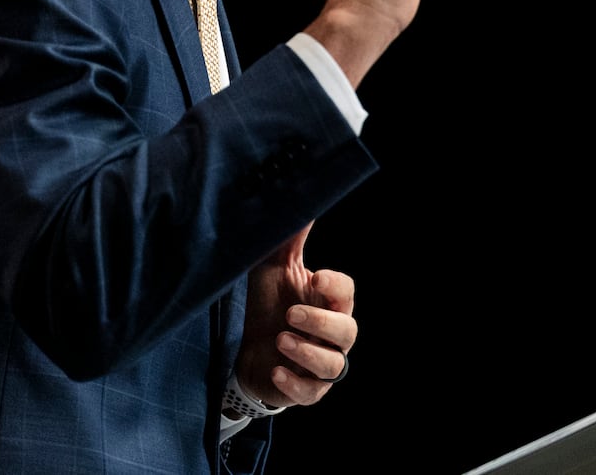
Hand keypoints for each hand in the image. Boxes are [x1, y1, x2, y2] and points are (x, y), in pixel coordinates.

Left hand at [237, 222, 355, 406]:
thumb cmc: (269, 306)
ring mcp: (321, 366)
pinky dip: (295, 383)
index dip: (335, 286)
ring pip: (333, 365)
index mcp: (328, 303)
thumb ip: (288, 240)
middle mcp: (332, 336)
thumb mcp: (273, 270)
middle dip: (321, 322)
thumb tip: (301, 203)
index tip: (315, 277)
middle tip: (290, 314)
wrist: (247, 351)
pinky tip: (276, 370)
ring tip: (280, 338)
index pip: (347, 293)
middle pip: (348, 330)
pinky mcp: (306, 391)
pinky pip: (311, 393)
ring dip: (308, 353)